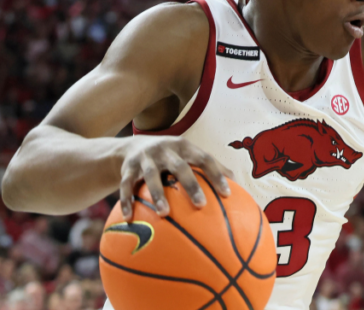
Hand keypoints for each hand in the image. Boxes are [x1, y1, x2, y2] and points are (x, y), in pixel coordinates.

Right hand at [118, 135, 232, 220]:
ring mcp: (146, 158)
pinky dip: (127, 201)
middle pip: (180, 166)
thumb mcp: (188, 155)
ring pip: (151, 176)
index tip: (228, 194)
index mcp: (184, 147)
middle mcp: (165, 150)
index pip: (205, 159)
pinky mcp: (128, 167)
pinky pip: (126, 185)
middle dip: (191, 185)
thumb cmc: (171, 157)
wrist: (132, 147)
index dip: (217, 175)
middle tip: (201, 205)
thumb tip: (237, 182)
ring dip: (158, 194)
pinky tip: (130, 217)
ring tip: (165, 213)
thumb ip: (209, 166)